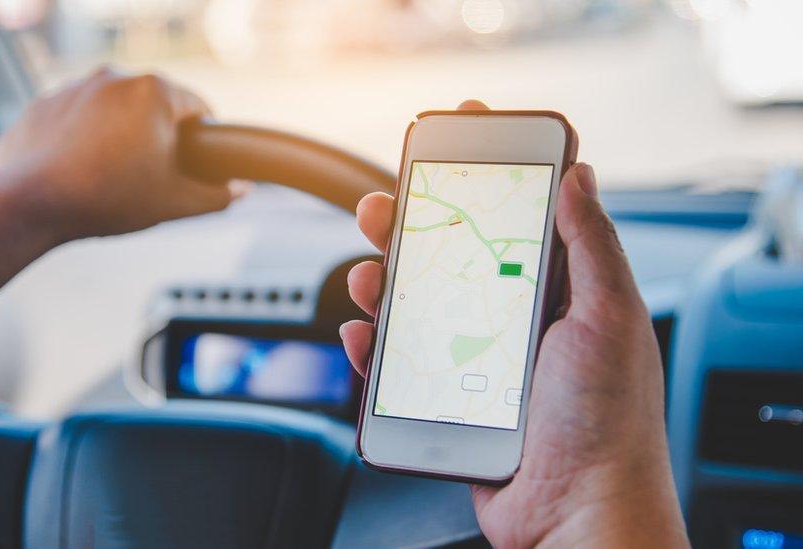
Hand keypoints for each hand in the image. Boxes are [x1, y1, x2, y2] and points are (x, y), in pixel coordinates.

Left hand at [0, 68, 243, 239]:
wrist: (29, 205)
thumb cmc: (106, 199)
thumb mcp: (174, 203)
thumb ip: (216, 195)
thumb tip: (241, 190)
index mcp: (154, 92)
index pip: (197, 108)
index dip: (204, 139)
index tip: (198, 164)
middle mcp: (114, 77)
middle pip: (153, 106)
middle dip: (158, 137)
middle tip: (154, 177)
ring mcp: (73, 86)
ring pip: (113, 110)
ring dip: (120, 136)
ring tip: (112, 177)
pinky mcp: (43, 103)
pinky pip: (76, 118)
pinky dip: (83, 139)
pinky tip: (80, 171)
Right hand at [340, 102, 687, 546]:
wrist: (577, 513)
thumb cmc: (607, 422)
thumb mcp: (611, 317)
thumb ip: (591, 244)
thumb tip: (580, 175)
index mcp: (555, 291)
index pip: (514, 216)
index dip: (483, 174)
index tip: (456, 137)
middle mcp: (512, 317)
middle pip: (449, 254)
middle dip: (410, 223)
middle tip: (381, 205)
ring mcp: (475, 357)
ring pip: (414, 304)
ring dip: (382, 282)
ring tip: (367, 277)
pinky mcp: (447, 398)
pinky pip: (399, 362)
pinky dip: (374, 345)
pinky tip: (365, 335)